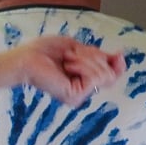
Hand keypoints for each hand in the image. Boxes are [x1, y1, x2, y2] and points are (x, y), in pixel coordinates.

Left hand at [10, 36, 125, 105]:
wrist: (26, 58)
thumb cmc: (45, 51)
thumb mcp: (78, 48)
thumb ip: (98, 55)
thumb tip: (119, 57)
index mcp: (83, 79)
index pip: (112, 75)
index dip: (118, 65)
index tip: (117, 54)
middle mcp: (83, 90)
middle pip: (110, 74)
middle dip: (95, 56)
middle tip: (72, 54)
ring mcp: (79, 95)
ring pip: (104, 75)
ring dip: (87, 59)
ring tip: (68, 59)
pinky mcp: (75, 96)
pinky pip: (94, 77)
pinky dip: (83, 65)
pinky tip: (68, 65)